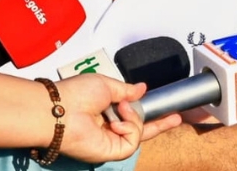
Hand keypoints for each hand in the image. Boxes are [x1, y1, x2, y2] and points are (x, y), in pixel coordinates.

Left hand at [56, 74, 181, 162]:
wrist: (59, 110)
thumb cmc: (77, 94)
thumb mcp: (107, 86)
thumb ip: (126, 90)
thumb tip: (142, 89)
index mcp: (107, 113)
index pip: (133, 114)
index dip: (149, 113)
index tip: (165, 108)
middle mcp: (109, 129)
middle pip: (141, 130)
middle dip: (159, 124)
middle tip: (177, 118)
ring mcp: (111, 141)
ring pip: (139, 133)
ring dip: (135, 118)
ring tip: (121, 109)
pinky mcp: (112, 151)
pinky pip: (133, 141)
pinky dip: (130, 128)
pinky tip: (117, 122)